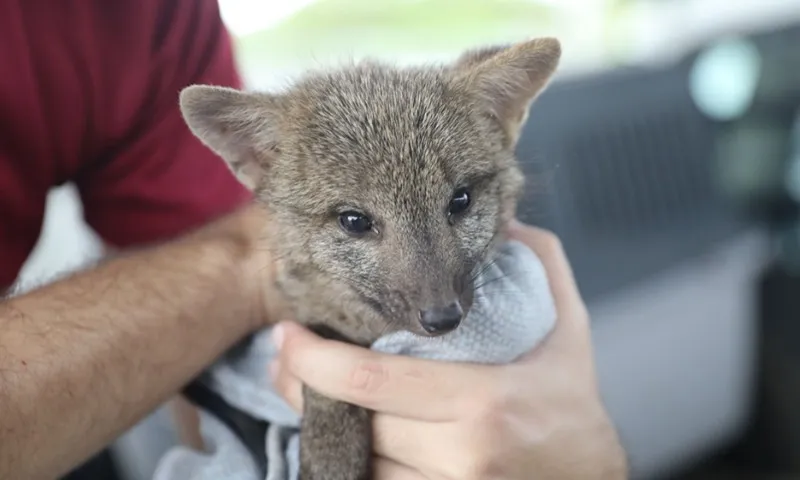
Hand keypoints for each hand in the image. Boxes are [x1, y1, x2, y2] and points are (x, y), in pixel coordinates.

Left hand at [269, 220, 626, 478]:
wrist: (590, 479)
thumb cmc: (571, 403)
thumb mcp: (568, 327)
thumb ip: (538, 264)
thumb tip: (504, 220)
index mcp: (484, 401)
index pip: (372, 379)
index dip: (315, 360)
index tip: (288, 337)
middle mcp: (460, 453)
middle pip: (354, 420)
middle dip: (303, 388)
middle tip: (282, 361)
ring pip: (356, 460)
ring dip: (321, 425)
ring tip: (306, 393)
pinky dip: (351, 460)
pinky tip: (344, 432)